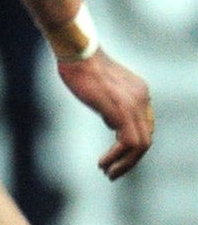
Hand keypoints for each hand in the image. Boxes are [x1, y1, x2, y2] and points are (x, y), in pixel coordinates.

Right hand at [56, 49, 153, 178]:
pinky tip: (103, 163)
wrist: (78, 52)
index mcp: (139, 92)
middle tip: (113, 172)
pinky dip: (118, 158)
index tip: (116, 156)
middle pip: (146, 137)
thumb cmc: (81, 65)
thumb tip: (111, 120)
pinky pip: (129, 143)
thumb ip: (111, 102)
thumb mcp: (101, 87)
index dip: (132, 145)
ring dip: (126, 163)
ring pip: (142, 145)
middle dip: (131, 160)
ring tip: (108, 172)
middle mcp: (142, 99)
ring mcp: (134, 105)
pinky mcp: (122, 111)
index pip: (145, 125)